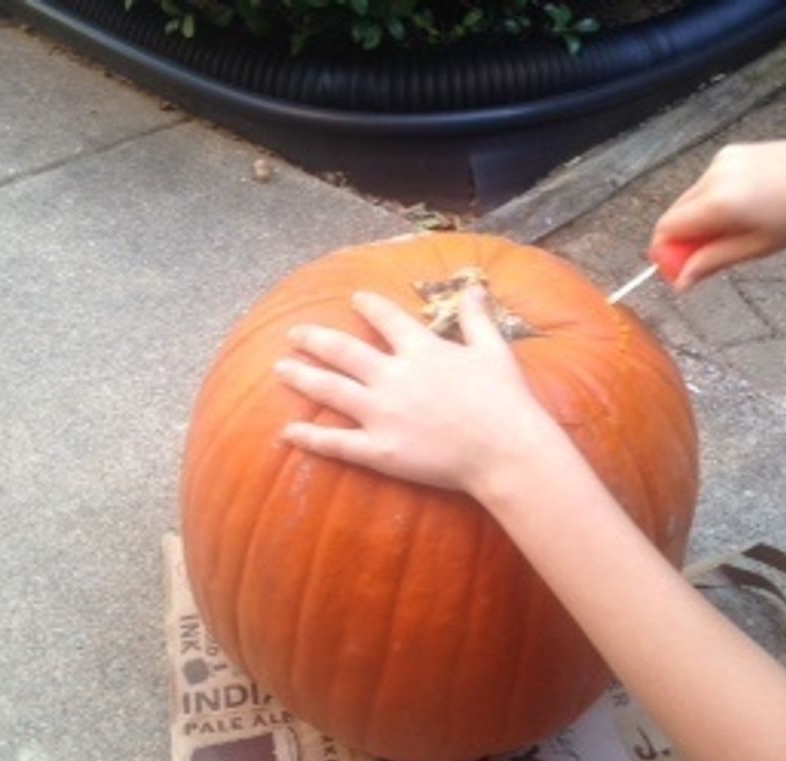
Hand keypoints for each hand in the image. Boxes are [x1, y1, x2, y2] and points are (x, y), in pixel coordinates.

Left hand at [275, 288, 556, 493]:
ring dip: (302, 376)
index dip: (369, 305)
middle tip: (294, 334)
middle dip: (315, 339)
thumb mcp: (493, 350)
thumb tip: (473, 285)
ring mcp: (381, 414)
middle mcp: (393, 376)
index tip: (355, 299)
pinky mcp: (379, 450)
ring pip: (330, 389)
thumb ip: (476, 317)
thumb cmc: (505, 400)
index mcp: (421, 349)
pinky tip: (288, 431)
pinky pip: (336, 442)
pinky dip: (310, 437)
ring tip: (280, 368)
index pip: (386, 318)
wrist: (505, 450)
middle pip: (343, 351)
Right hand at [651, 137, 785, 288]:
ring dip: (699, 219)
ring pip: (690, 199)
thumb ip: (712, 262)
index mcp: (719, 202)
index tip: (674, 268)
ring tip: (733, 232)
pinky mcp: (731, 152)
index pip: (667, 228)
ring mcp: (722, 160)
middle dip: (681, 238)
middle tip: (701, 258)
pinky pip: (707, 184)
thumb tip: (681, 280)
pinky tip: (743, 209)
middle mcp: (714, 176)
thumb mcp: (756, 248)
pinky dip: (713, 201)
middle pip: (674, 213)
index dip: (665, 252)